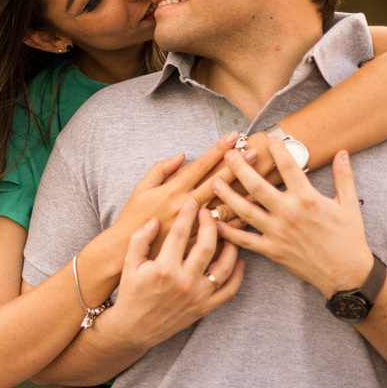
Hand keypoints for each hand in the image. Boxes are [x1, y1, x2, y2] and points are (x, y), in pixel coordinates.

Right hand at [108, 200, 244, 353]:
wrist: (134, 328)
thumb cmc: (131, 293)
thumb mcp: (129, 264)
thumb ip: (140, 239)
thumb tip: (155, 220)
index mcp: (163, 269)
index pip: (180, 234)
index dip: (187, 214)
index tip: (191, 202)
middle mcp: (183, 282)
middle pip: (207, 245)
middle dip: (210, 223)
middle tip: (208, 212)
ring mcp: (197, 296)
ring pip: (224, 266)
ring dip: (229, 245)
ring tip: (226, 232)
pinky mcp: (205, 307)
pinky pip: (229, 290)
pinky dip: (238, 274)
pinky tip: (238, 259)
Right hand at [111, 132, 251, 257]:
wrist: (124, 251)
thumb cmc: (133, 217)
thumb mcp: (141, 189)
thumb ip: (161, 169)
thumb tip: (183, 155)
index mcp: (173, 190)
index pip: (200, 165)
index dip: (218, 149)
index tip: (233, 136)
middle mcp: (186, 206)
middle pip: (218, 182)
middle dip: (238, 165)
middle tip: (255, 151)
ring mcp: (194, 225)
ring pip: (225, 206)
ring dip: (244, 191)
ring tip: (261, 179)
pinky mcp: (197, 242)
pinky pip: (222, 232)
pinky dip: (239, 221)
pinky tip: (254, 211)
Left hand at [211, 142, 374, 297]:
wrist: (346, 275)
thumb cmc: (350, 239)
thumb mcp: (350, 205)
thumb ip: (344, 177)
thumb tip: (342, 152)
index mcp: (308, 199)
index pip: (288, 167)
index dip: (278, 149)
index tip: (269, 138)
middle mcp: (288, 213)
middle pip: (258, 186)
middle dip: (240, 168)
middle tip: (228, 155)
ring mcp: (277, 233)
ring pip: (245, 210)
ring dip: (227, 195)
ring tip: (213, 182)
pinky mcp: (272, 250)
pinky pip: (245, 240)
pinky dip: (228, 232)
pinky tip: (214, 221)